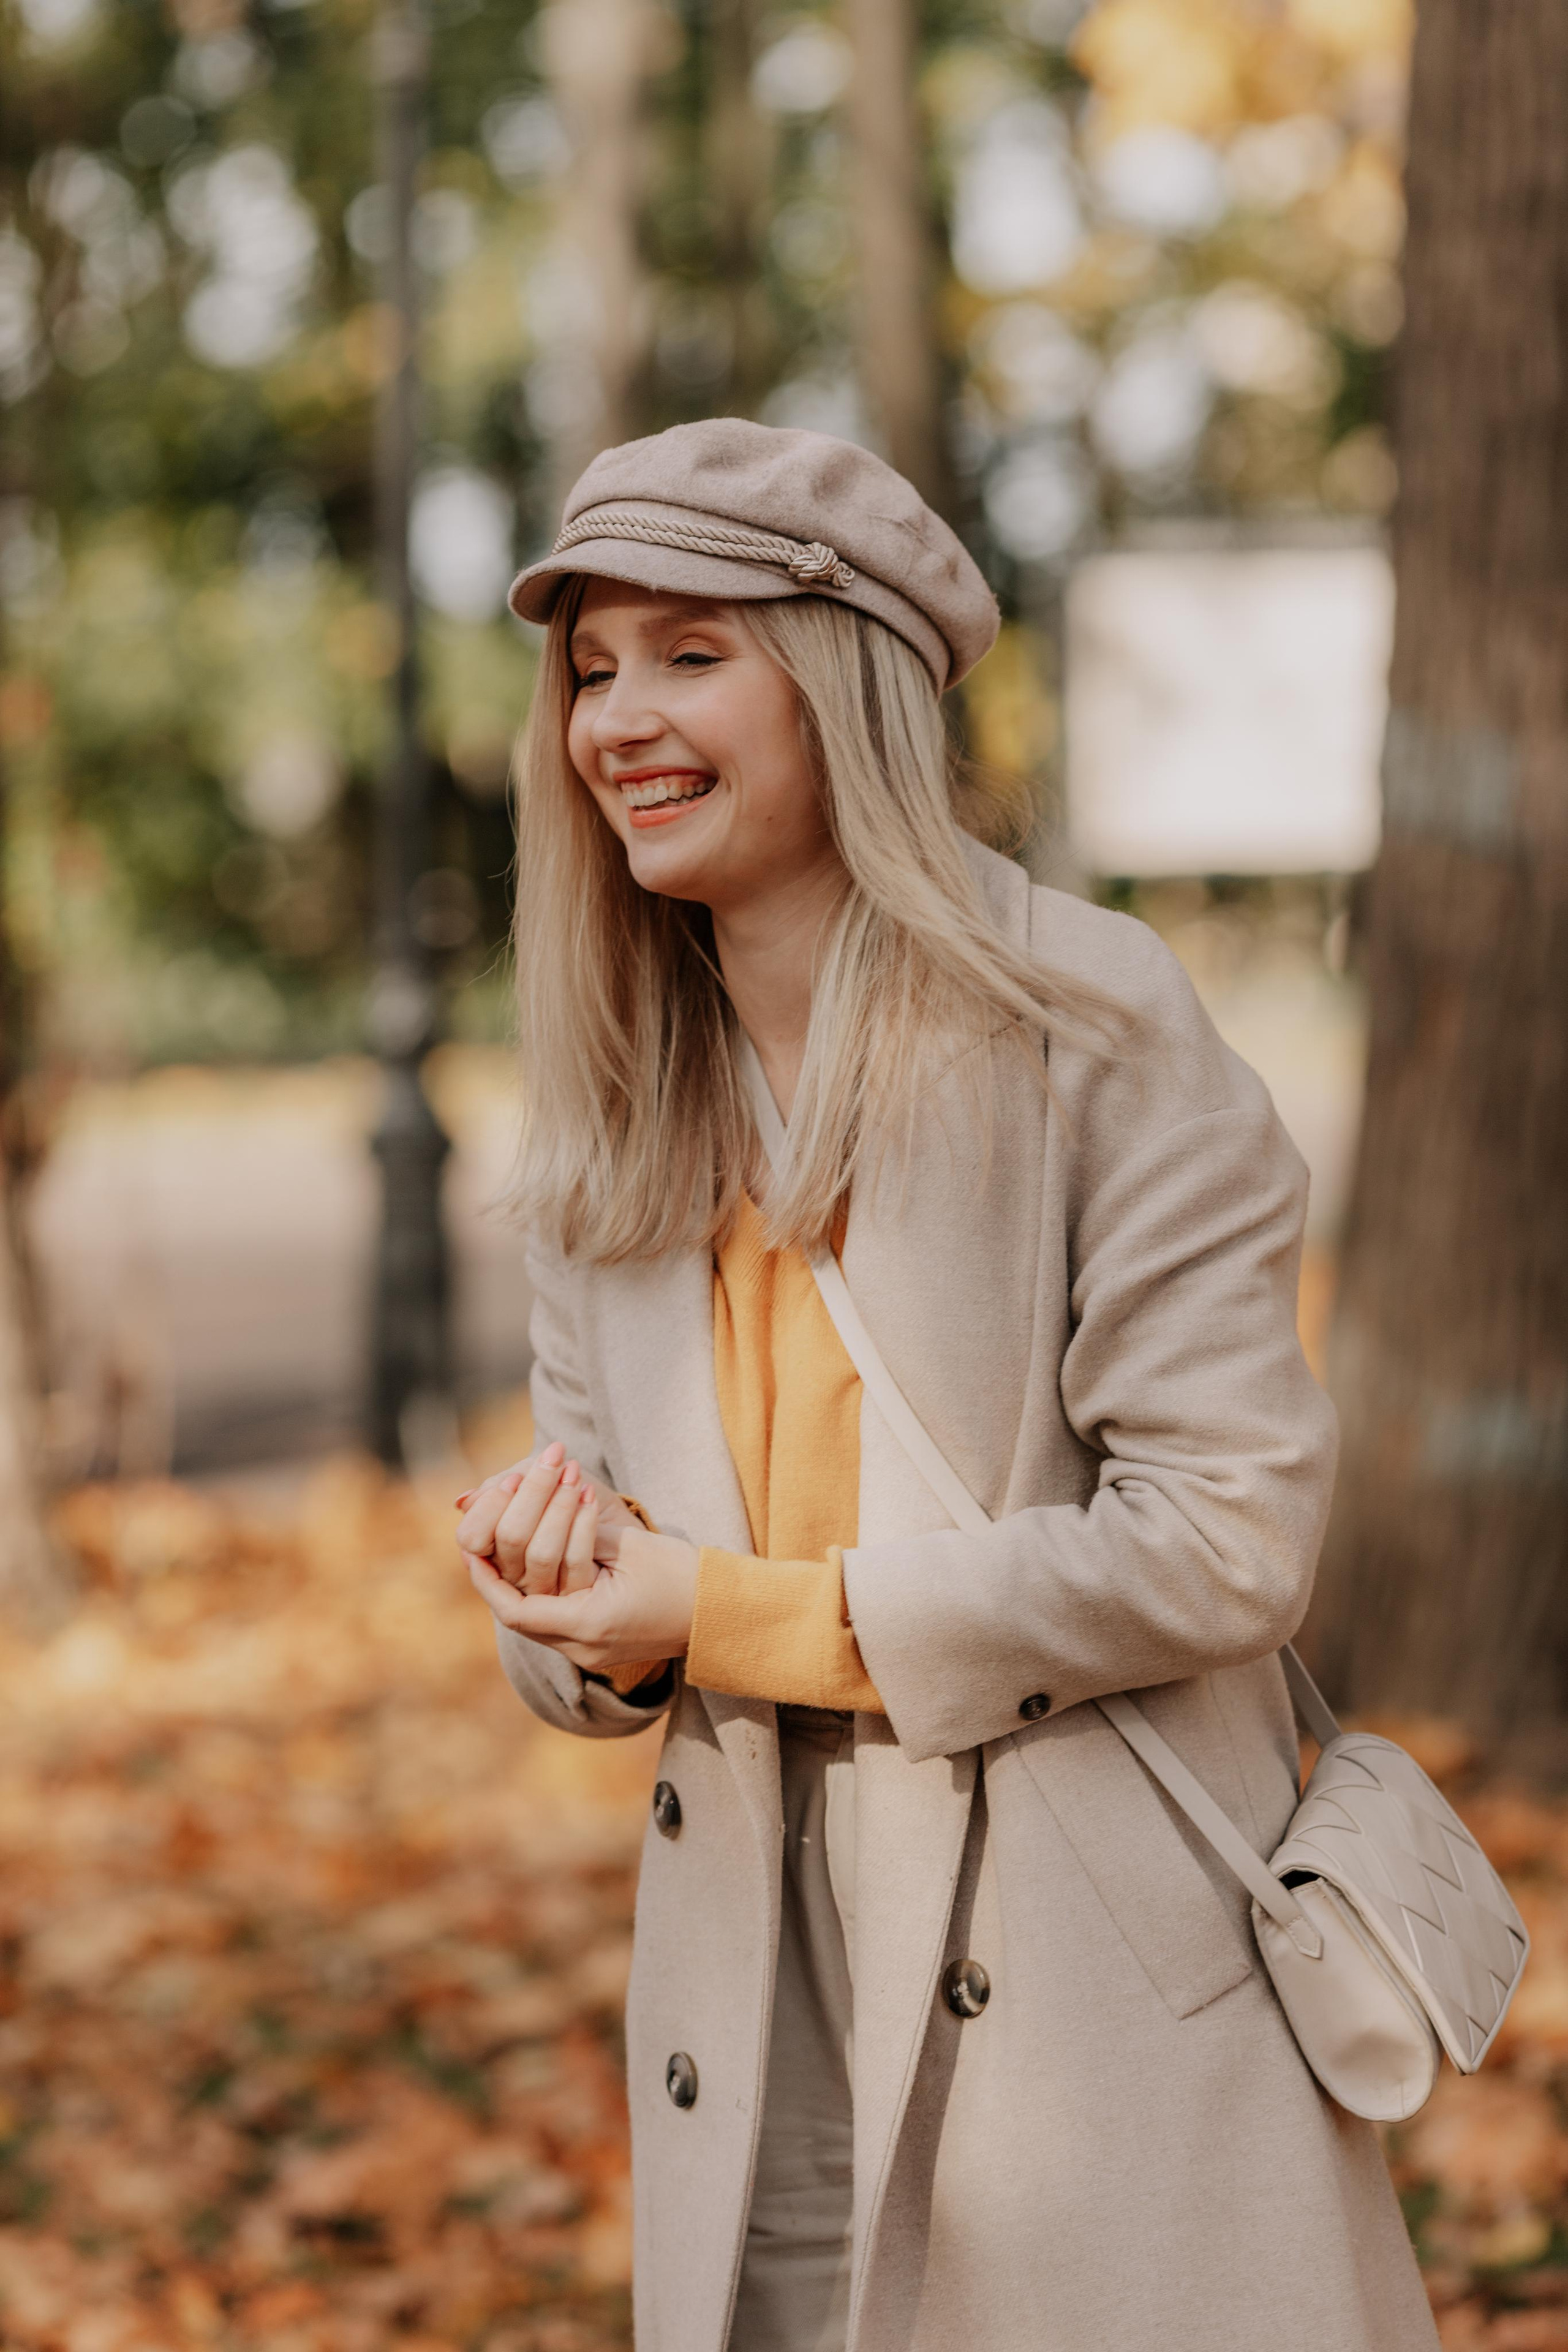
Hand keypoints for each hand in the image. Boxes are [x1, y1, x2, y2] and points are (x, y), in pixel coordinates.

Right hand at [454, 1442, 635, 1595]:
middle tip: (555, 1458)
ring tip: (574, 1471)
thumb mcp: (528, 1487)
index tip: (517, 1476)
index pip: (471, 1537)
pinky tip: (590, 1494)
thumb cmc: (561, 1500)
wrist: (608, 1524)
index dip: (492, 1504)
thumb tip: (464, 1501)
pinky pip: (575, 1561)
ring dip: (560, 1504)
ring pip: (542, 1553)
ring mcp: (543, 1590)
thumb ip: (498, 1490)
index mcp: (489, 1552)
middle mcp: (511, 1578)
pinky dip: (584, 1521)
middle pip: (511, 1538)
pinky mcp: (577, 1594)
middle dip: (533, 1492)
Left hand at [466, 1521, 698, 1674]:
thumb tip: (541, 1514)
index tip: (470, 1550)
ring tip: (503, 1552)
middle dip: (498, 1578)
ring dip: (519, 1585)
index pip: (515, 1610)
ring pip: (536, 1621)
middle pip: (519, 1616)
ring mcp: (591, 1653)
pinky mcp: (599, 1648)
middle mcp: (583, 1647)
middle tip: (481, 1544)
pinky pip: (555, 1624)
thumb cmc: (683, 1574)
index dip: (487, 1580)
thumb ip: (581, 1534)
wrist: (722, 1613)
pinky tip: (535, 1568)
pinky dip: (541, 1594)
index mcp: (590, 1624)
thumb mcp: (629, 1545)